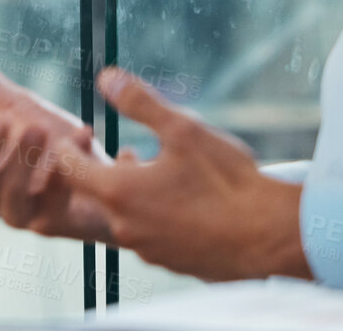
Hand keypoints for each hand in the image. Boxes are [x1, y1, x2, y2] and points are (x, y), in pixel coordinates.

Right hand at [0, 50, 112, 242]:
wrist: (109, 180)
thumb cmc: (61, 148)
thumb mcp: (24, 110)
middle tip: (2, 118)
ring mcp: (22, 212)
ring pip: (8, 196)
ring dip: (21, 161)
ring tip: (38, 128)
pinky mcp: (53, 225)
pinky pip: (52, 205)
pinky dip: (64, 174)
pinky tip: (81, 140)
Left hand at [48, 67, 310, 281]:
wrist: (272, 238)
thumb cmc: (228, 183)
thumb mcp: (183, 130)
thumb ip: (140, 103)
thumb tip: (107, 77)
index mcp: (118, 192)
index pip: (70, 169)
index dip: (70, 148)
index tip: (81, 136)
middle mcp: (125, 226)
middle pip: (95, 194)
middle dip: (105, 170)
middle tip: (127, 151)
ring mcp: (148, 250)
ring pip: (124, 216)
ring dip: (131, 194)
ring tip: (153, 171)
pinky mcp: (172, 265)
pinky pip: (150, 236)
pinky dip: (154, 216)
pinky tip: (180, 201)